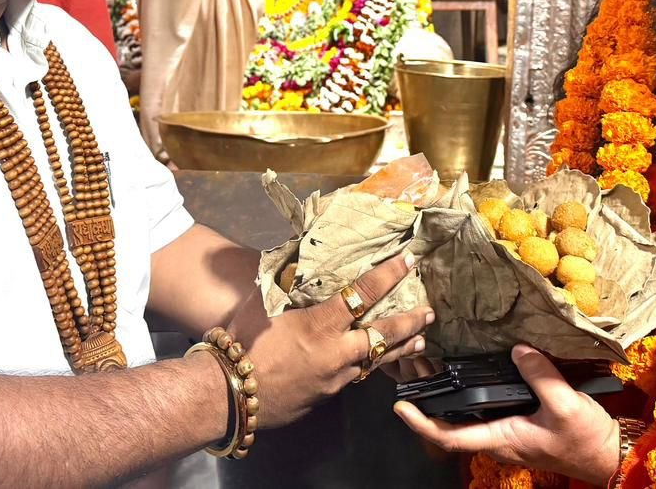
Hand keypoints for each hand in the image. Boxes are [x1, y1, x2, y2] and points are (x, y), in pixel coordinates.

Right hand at [229, 252, 433, 429]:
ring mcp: (333, 379)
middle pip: (384, 336)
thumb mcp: (263, 301)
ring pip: (376, 363)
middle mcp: (335, 353)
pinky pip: (355, 379)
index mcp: (320, 324)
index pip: (363, 294)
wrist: (226, 394)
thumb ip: (286, 282)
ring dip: (400, 350)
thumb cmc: (242, 342)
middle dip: (409, 322)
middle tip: (428, 312)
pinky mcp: (326, 397)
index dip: (389, 274)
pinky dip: (370, 369)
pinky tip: (375, 364)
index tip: (408, 260)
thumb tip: (298, 259)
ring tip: (420, 341)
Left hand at [394, 345, 620, 484]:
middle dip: (428, 400)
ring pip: (466, 414)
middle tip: (410, 369)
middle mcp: (498, 437)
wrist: (606, 452)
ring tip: (430, 363)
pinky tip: (468, 369)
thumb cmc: (585, 439)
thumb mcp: (566, 405)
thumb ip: (540, 376)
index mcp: (502, 438)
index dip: (422, 423)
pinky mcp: (518, 420)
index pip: (450, 437)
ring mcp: (507, 430)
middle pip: (452, 423)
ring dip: (446, 393)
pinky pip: (485, 406)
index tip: (401, 407)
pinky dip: (470, 389)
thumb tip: (517, 349)